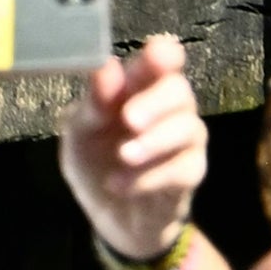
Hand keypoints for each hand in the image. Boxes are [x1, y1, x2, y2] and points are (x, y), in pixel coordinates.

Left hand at [54, 36, 207, 265]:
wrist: (110, 215)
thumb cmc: (96, 160)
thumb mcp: (79, 133)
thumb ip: (93, 103)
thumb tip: (108, 68)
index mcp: (139, 86)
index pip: (162, 60)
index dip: (163, 54)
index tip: (156, 54)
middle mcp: (169, 107)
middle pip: (179, 90)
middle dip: (154, 102)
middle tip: (129, 119)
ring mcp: (185, 139)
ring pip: (188, 129)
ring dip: (153, 142)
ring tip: (123, 156)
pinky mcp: (190, 173)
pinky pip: (181, 169)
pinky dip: (148, 177)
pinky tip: (119, 184)